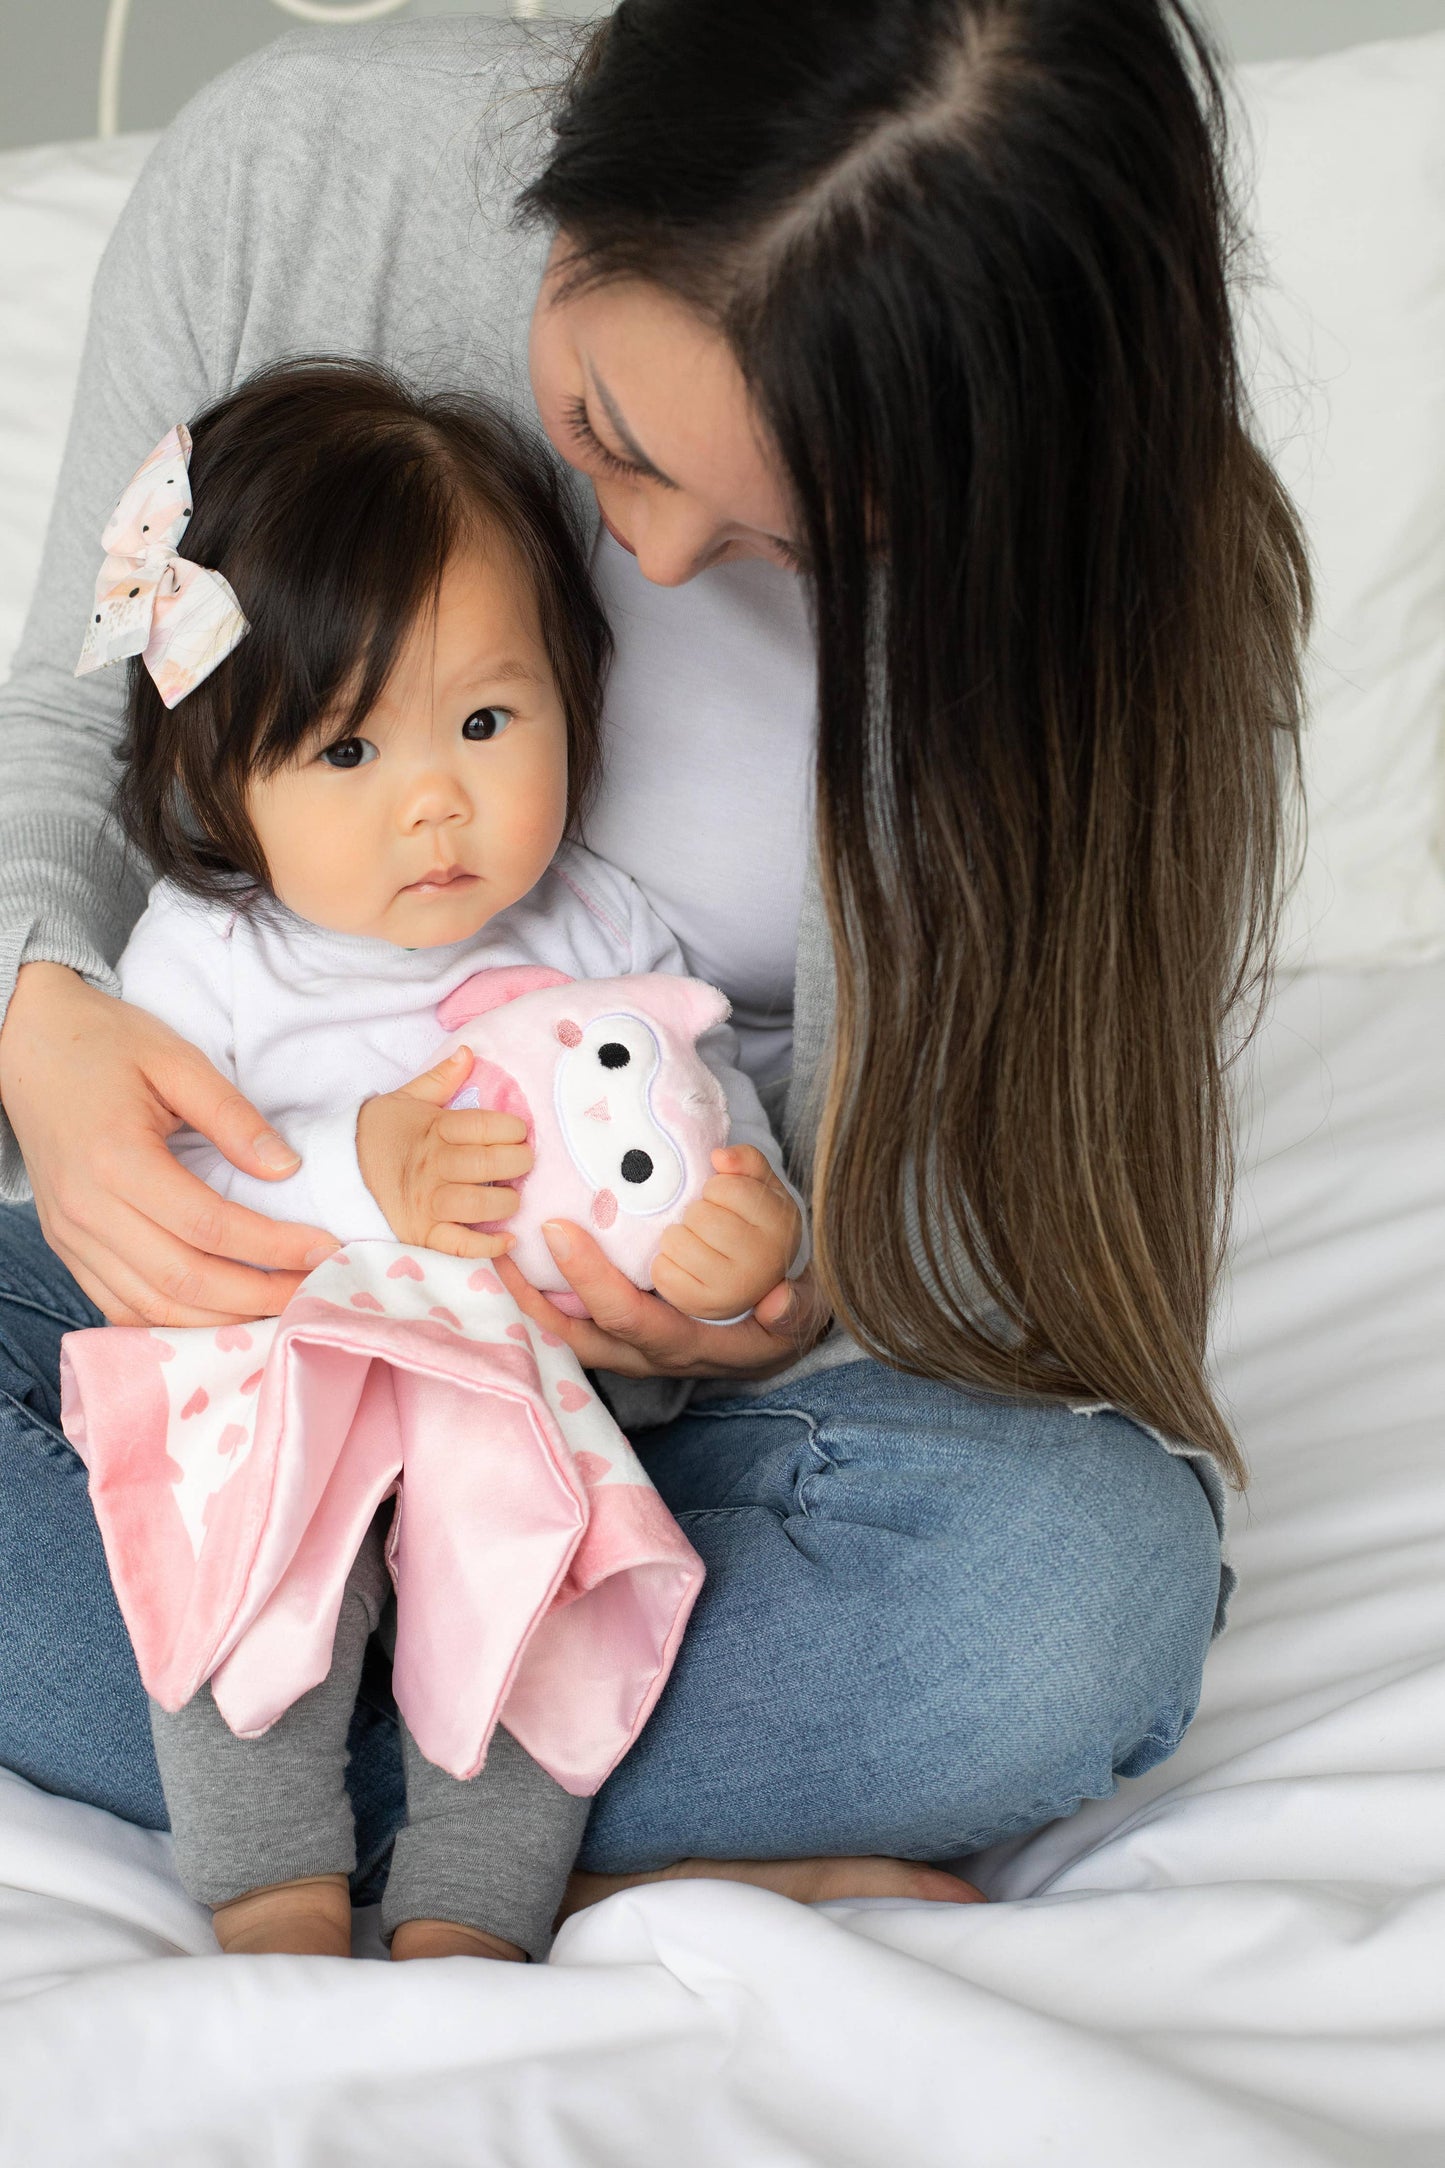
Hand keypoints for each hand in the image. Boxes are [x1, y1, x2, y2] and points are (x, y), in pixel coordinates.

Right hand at [0, 962, 336, 1325]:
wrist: (27, 1046)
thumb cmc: (104, 1045)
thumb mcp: (176, 1059)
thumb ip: (232, 1115)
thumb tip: (286, 1168)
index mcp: (116, 1159)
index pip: (209, 1225)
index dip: (273, 1246)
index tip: (325, 1249)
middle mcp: (87, 1210)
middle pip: (183, 1279)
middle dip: (259, 1296)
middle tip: (316, 1292)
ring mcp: (71, 1236)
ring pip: (152, 1307)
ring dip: (221, 1321)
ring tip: (279, 1310)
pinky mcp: (67, 1247)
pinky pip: (120, 1306)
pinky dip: (173, 1323)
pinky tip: (220, 1317)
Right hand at [354, 1045, 532, 1257]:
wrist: (336, 1173)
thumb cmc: (377, 1135)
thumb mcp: (404, 1100)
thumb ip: (439, 1079)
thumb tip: (468, 1053)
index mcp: (434, 1130)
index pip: (484, 1125)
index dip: (512, 1127)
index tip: (519, 1131)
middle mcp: (434, 1166)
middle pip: (487, 1163)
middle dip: (518, 1162)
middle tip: (524, 1161)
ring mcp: (428, 1203)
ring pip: (479, 1205)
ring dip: (506, 1203)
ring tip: (512, 1198)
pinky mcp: (422, 1234)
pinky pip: (460, 1245)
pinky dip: (488, 1247)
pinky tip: (508, 1239)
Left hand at [496, 1224, 830, 1383]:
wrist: (777, 1334)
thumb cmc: (783, 1311)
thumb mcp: (800, 1308)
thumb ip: (795, 1307)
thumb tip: (779, 1301)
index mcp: (690, 1344)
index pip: (632, 1320)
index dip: (592, 1282)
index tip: (560, 1231)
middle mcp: (650, 1354)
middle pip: (577, 1336)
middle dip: (531, 1296)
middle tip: (497, 1243)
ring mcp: (629, 1348)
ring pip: (562, 1335)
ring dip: (523, 1300)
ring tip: (490, 1252)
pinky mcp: (617, 1334)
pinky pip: (566, 1323)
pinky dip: (536, 1297)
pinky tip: (513, 1259)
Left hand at [652, 1145, 802, 1321]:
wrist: (756, 1279)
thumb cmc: (751, 1222)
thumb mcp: (761, 1185)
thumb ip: (747, 1161)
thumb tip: (720, 1156)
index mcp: (782, 1225)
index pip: (726, 1187)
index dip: (716, 1188)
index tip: (726, 1200)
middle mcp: (763, 1261)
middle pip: (699, 1216)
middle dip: (696, 1213)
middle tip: (708, 1225)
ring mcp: (734, 1289)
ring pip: (676, 1241)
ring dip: (677, 1236)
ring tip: (696, 1243)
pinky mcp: (703, 1306)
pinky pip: (661, 1271)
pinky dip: (664, 1263)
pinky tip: (684, 1265)